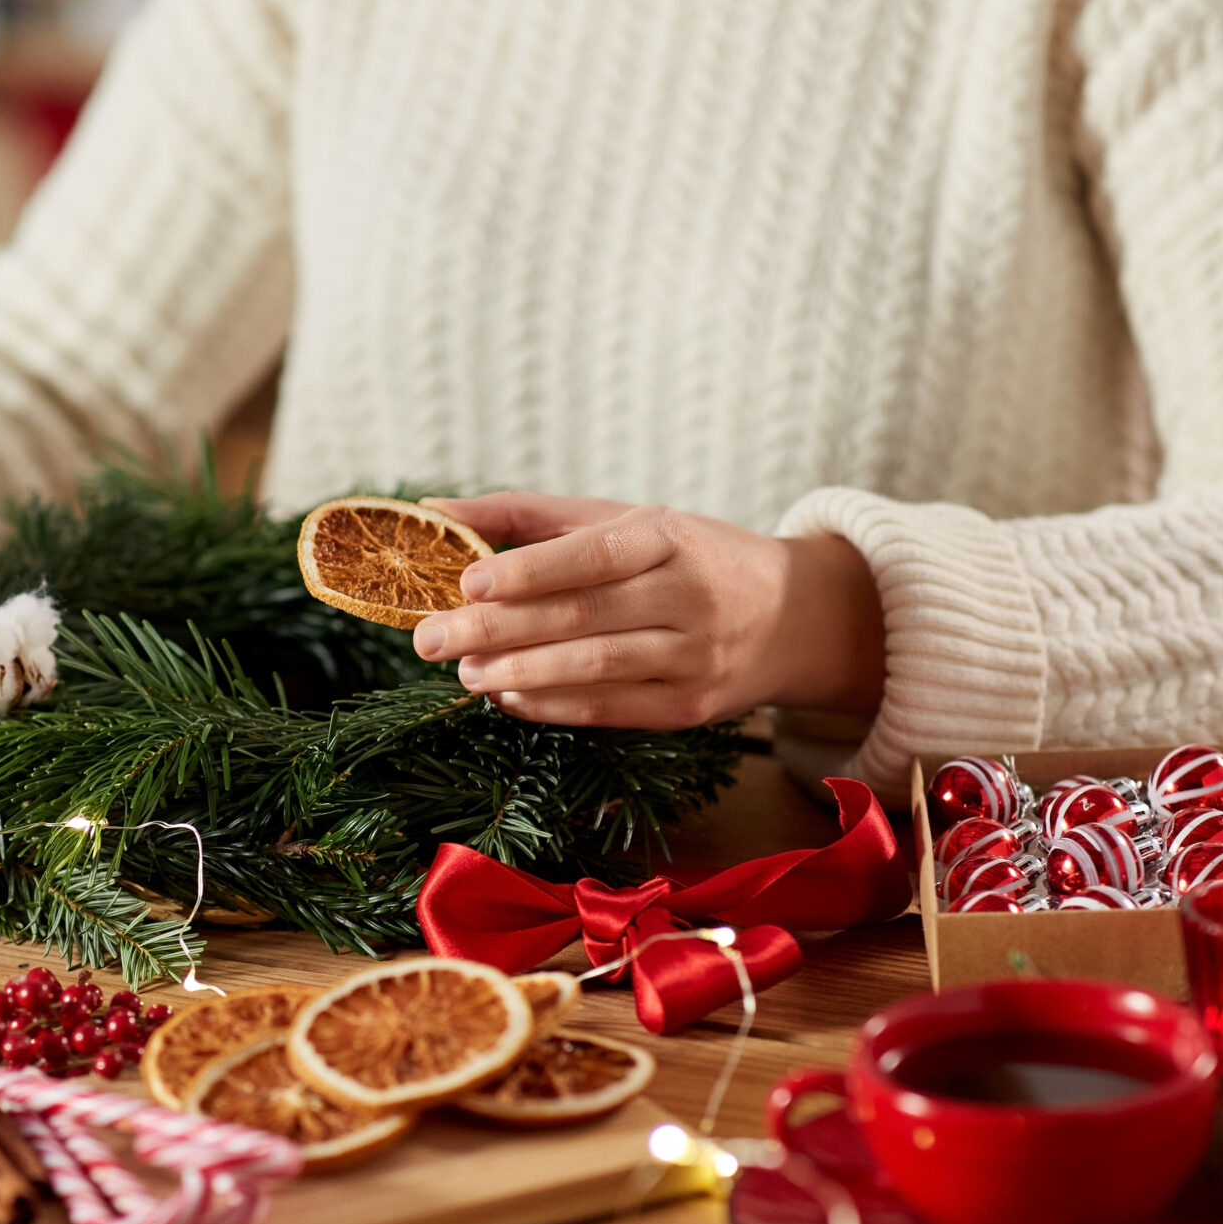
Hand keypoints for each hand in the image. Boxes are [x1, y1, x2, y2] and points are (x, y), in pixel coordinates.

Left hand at [410, 493, 883, 728]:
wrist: (793, 616)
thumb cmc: (684, 558)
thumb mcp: (619, 520)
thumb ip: (525, 516)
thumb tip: (432, 513)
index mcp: (668, 537)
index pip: (593, 554)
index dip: (530, 570)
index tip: (467, 582)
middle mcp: (688, 596)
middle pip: (582, 616)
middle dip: (497, 630)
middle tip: (430, 639)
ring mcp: (694, 656)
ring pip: (595, 667)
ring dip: (520, 673)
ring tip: (464, 673)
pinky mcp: (691, 707)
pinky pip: (611, 709)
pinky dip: (554, 706)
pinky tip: (508, 698)